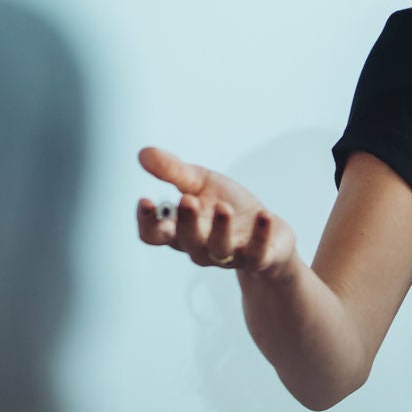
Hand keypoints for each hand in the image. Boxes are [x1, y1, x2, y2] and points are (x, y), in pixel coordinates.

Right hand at [135, 145, 298, 278]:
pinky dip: (260, 235)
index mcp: (180, 230)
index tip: (145, 200)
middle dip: (186, 221)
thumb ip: (173, 171)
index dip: (147, 221)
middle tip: (187, 199)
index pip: (154, 234)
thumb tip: (143, 153)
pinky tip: (263, 215)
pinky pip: (257, 253)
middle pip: (186, 240)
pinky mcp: (258, 258)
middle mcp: (200, 247)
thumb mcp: (200, 183)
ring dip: (220, 229)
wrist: (269, 228)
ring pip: (218, 248)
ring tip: (223, 207)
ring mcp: (229, 255)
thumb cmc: (226, 204)